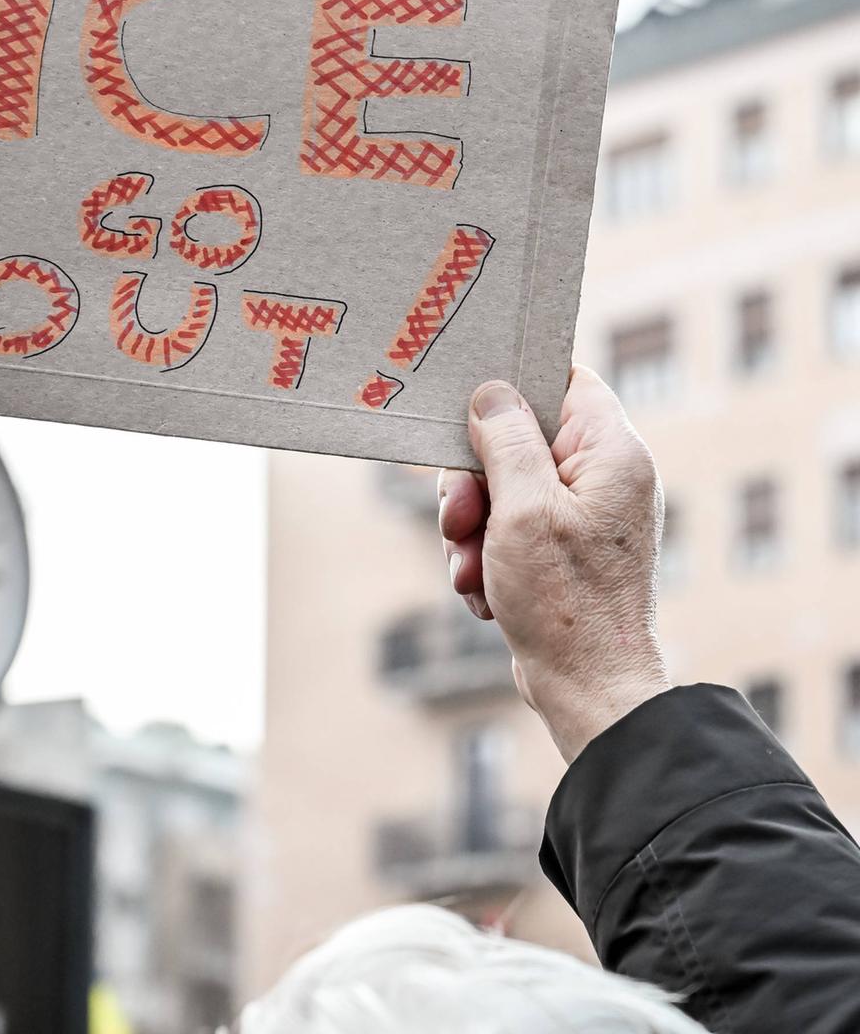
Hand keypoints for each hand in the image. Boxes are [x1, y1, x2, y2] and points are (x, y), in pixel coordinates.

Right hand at [438, 366, 671, 761]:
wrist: (589, 691)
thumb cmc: (565, 602)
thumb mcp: (523, 509)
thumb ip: (506, 441)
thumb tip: (491, 392)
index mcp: (613, 452)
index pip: (565, 380)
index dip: (514, 385)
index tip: (470, 407)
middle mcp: (606, 477)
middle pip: (520, 440)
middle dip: (476, 481)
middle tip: (458, 518)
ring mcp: (586, 516)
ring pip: (505, 489)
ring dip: (472, 527)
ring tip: (469, 569)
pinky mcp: (565, 551)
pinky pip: (511, 529)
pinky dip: (487, 556)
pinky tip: (483, 592)